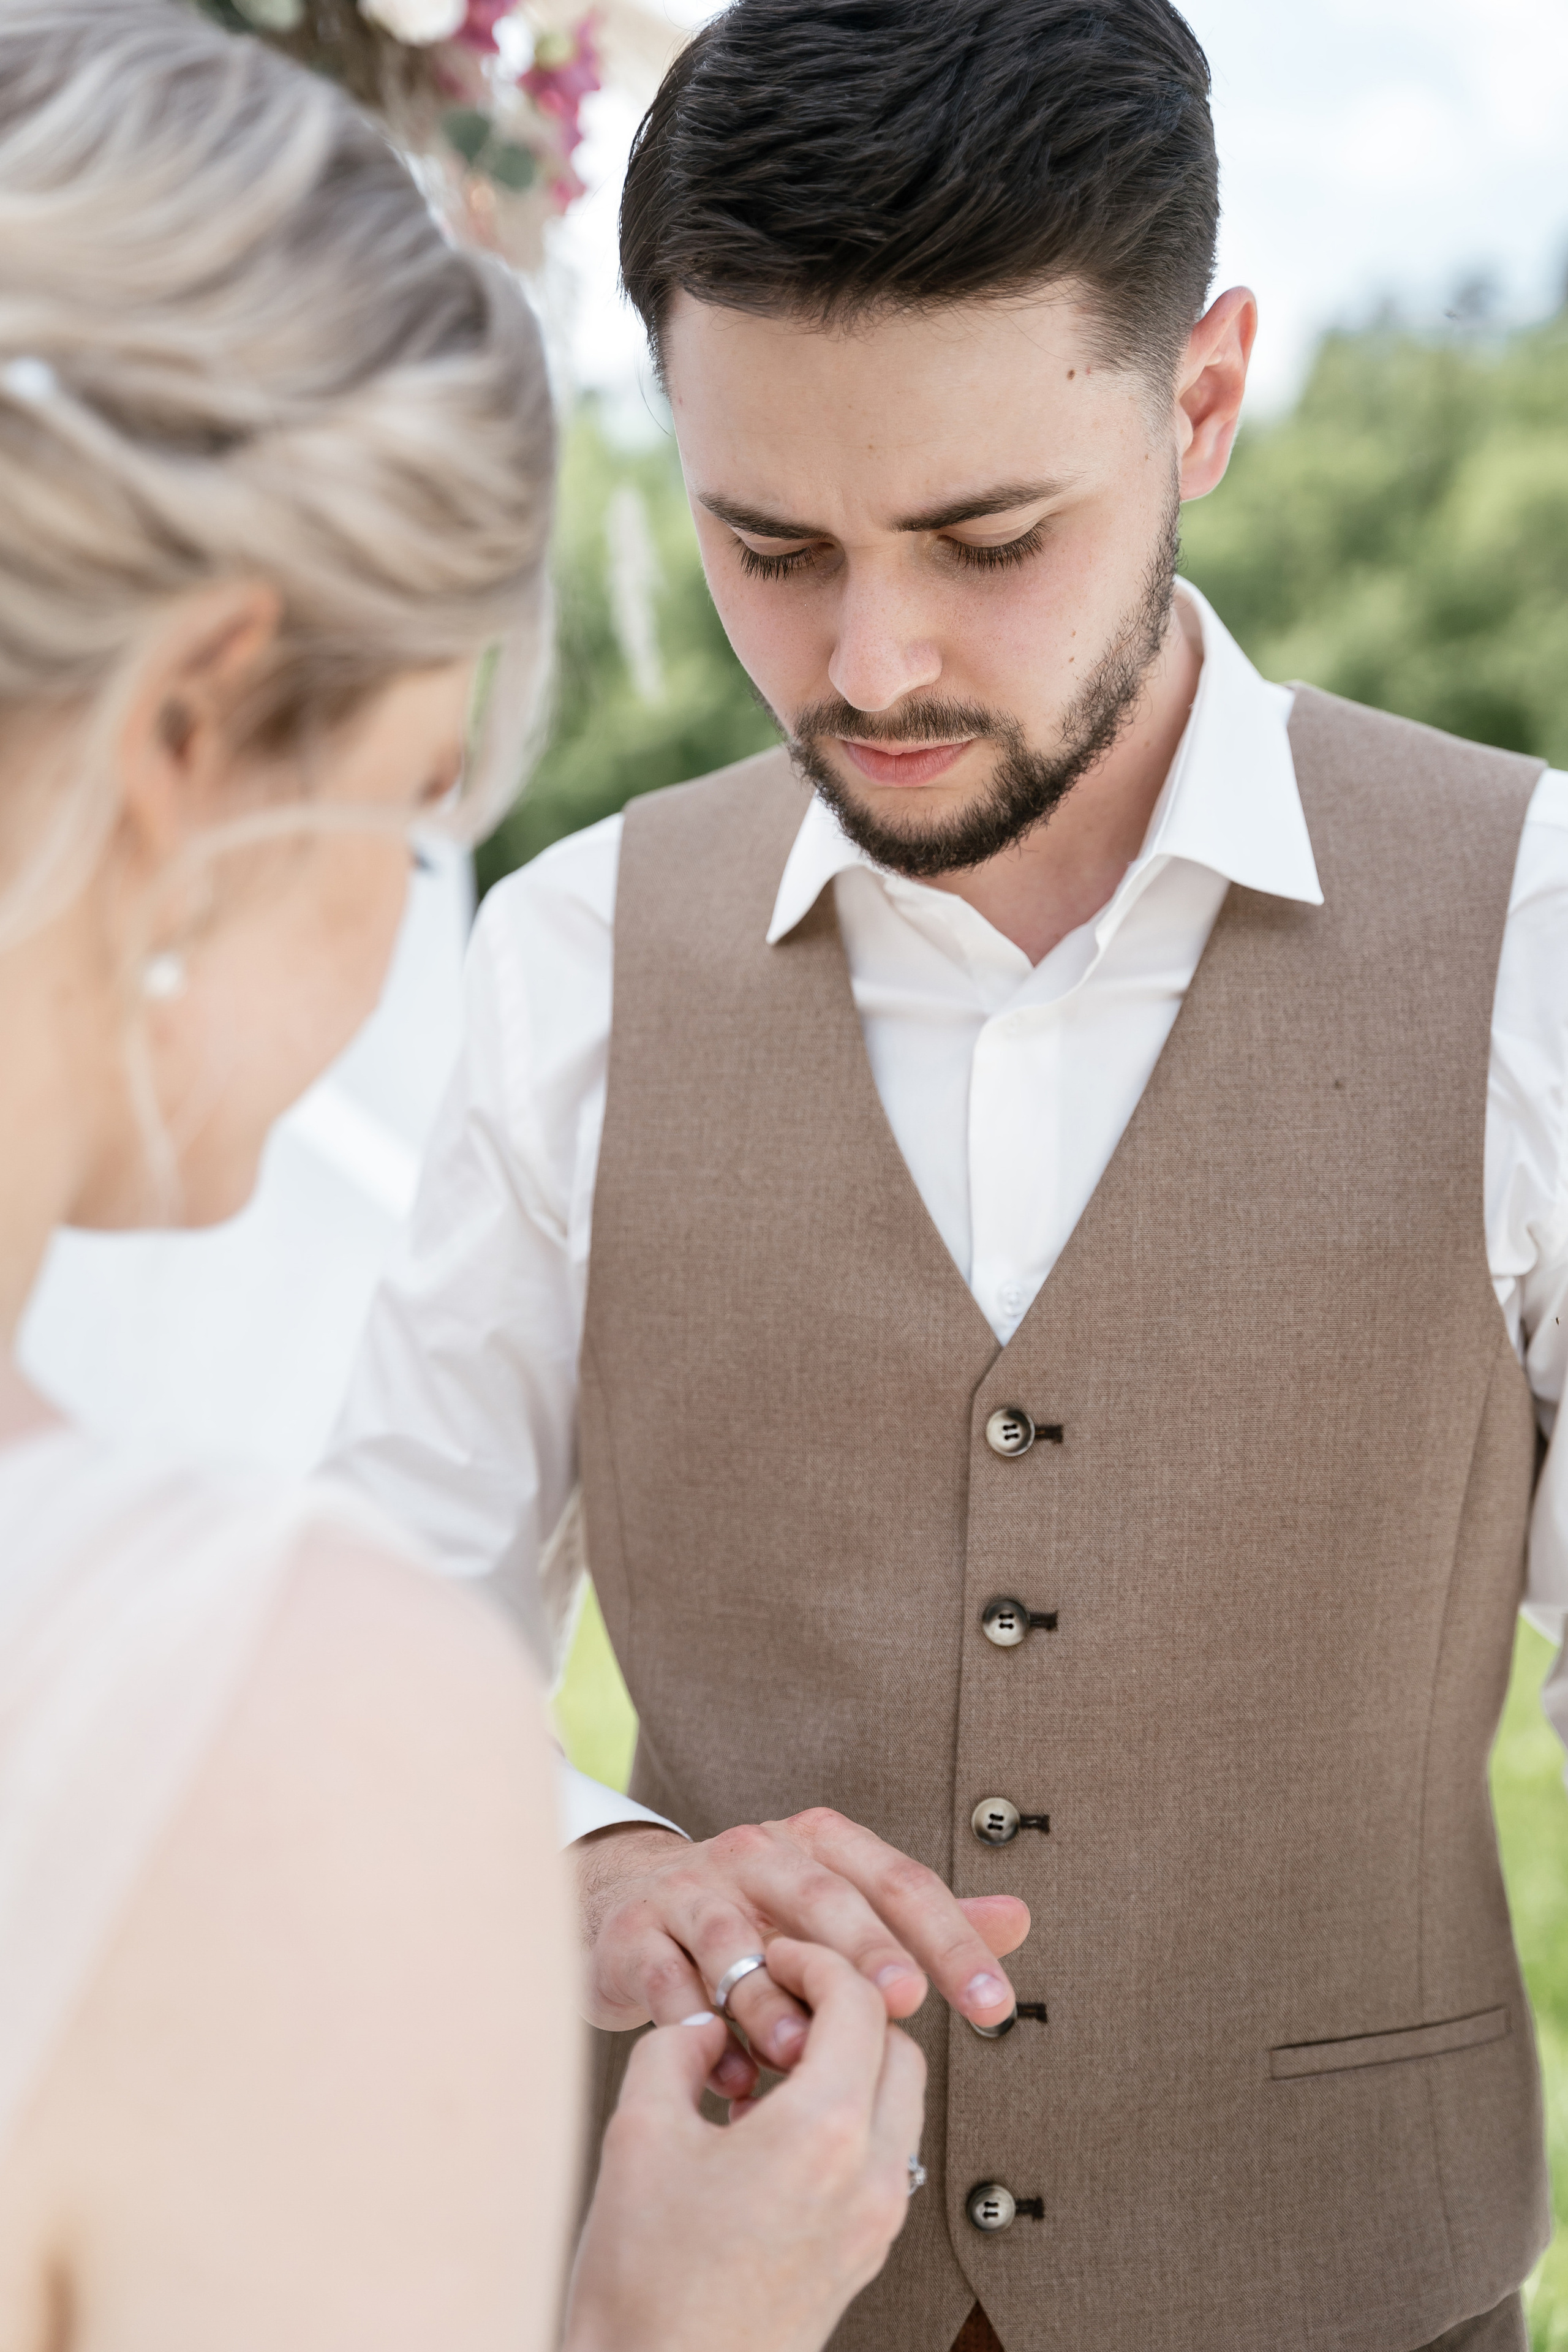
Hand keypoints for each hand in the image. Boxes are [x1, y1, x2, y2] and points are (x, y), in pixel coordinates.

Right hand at [565, 1940, 925, 2351]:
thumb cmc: (647, 2288)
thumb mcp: (638, 2133)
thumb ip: (673, 2048)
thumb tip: (702, 2023)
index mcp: (823, 2132)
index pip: (860, 2002)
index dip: (816, 1961)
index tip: (779, 1957)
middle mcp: (869, 2176)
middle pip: (899, 2048)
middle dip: (848, 2008)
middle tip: (786, 1999)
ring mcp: (874, 2224)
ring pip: (898, 2104)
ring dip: (852, 2066)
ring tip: (774, 2067)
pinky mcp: (863, 2258)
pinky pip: (881, 2158)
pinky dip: (848, 2120)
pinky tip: (776, 2130)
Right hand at [575, 1807, 1028, 2099]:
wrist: (629, 1911)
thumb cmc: (753, 1921)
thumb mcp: (834, 1908)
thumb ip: (918, 1922)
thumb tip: (1017, 1918)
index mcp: (818, 1844)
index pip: (899, 1882)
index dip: (950, 1939)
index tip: (994, 2003)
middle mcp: (755, 1853)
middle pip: (822, 1895)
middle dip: (867, 1950)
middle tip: (905, 2002)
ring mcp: (690, 1889)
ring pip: (734, 1938)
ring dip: (769, 1999)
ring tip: (798, 2055)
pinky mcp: (633, 1934)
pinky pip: (667, 1982)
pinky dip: (697, 2030)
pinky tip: (729, 2080)